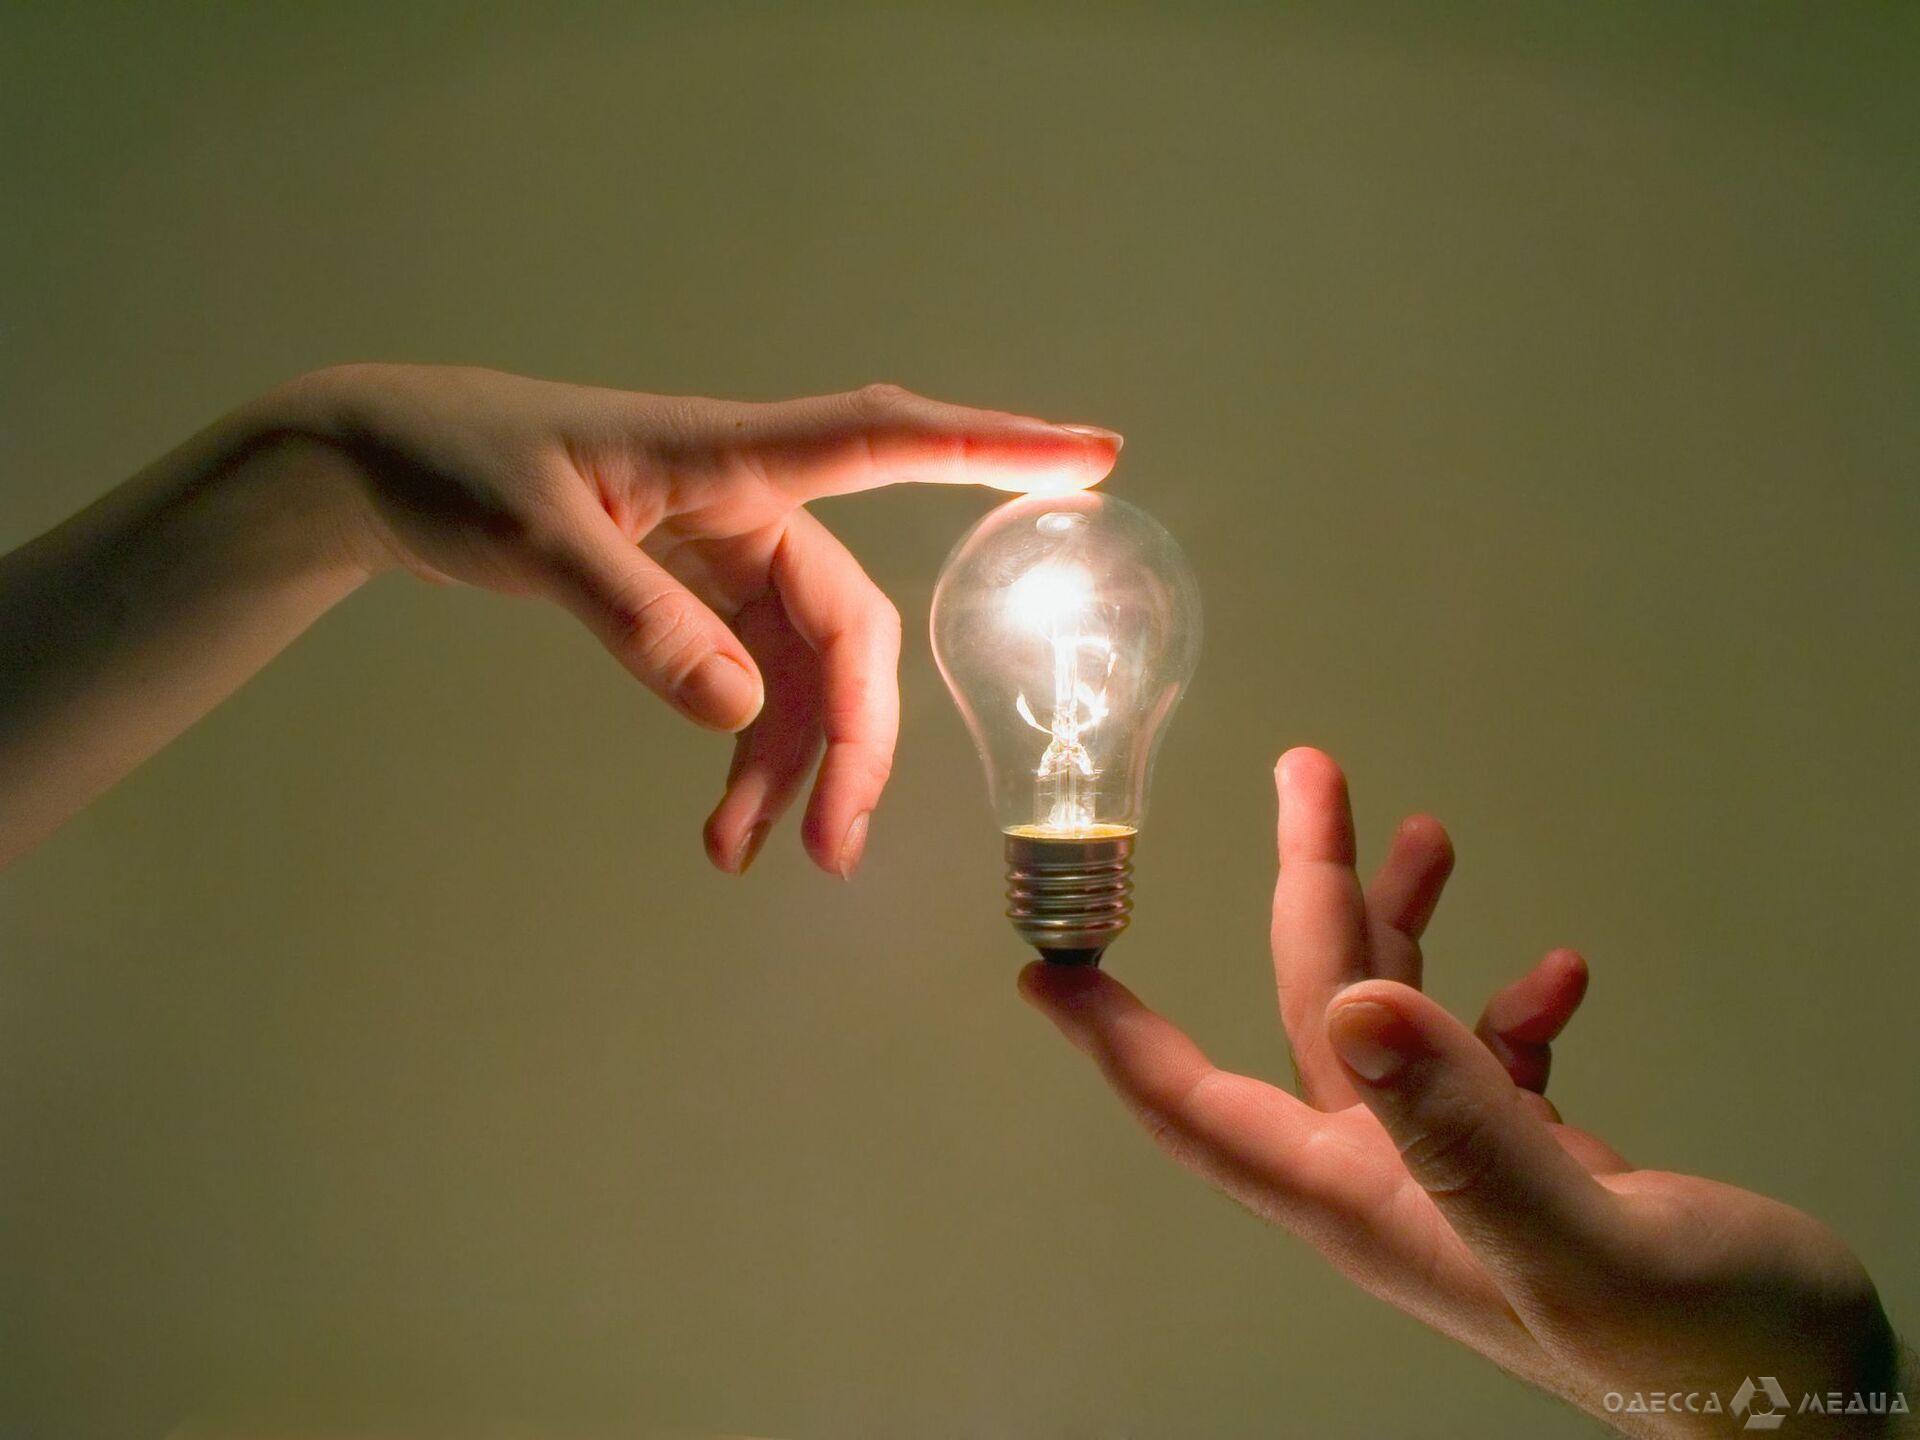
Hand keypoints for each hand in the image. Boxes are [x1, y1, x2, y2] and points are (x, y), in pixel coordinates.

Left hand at [278, 365, 1120, 876]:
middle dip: (856, 738)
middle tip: (834, 849)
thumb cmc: (457, 464)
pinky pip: (750, 685)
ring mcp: (726, 557)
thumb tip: (736, 712)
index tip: (1094, 460)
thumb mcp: (534, 537)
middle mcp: (752, 506)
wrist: (384, 468)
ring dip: (794, 769)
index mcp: (731, 456)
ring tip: (741, 857)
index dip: (996, 449)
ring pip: (805, 674)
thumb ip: (636, 619)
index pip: (885, 440)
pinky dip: (744, 758)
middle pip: (849, 624)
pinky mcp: (693, 597)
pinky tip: (720, 828)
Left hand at [1022, 748, 1912, 1436]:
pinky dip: (1508, 1008)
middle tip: (1313, 773)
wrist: (1809, 1400)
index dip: (1116, 1039)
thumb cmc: (1706, 1350)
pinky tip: (1557, 974)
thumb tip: (1355, 1007)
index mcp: (1370, 1203)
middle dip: (1311, 886)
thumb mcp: (1585, 1238)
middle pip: (1313, 1012)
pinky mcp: (1532, 1170)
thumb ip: (1469, 1131)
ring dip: (1402, 924)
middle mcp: (1393, 1184)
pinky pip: (1488, 1064)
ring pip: (1395, 1021)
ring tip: (1425, 831)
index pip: (1198, 1112)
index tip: (1046, 966)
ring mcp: (1459, 1175)